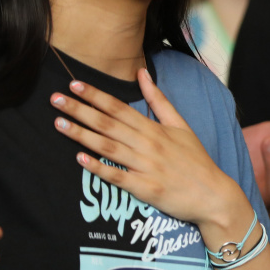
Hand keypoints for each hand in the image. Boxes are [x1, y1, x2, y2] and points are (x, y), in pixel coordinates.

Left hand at [51, 70, 246, 229]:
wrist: (214, 195)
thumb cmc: (196, 161)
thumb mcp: (181, 125)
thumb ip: (160, 100)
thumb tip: (142, 73)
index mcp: (155, 129)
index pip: (120, 108)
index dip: (96, 96)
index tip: (74, 85)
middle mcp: (148, 145)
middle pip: (108, 124)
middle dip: (81, 110)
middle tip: (55, 99)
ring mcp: (147, 167)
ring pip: (109, 147)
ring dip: (82, 135)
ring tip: (59, 124)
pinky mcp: (146, 189)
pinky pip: (118, 177)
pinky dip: (99, 168)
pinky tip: (80, 159)